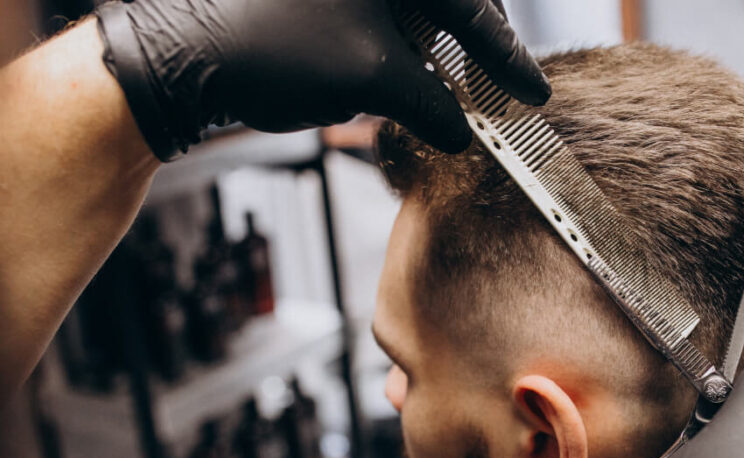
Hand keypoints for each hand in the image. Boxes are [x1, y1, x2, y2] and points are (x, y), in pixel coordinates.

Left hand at [95, 0, 548, 160]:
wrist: (185, 58)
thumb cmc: (276, 52)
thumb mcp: (373, 79)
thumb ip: (433, 104)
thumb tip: (463, 132)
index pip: (470, 7)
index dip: (506, 57)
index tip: (532, 92)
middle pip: (450, 1)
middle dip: (477, 46)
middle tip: (498, 89)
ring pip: (419, 12)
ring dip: (442, 52)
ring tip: (460, 93)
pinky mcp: (329, 2)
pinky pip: (387, 19)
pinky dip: (407, 50)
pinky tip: (415, 82)